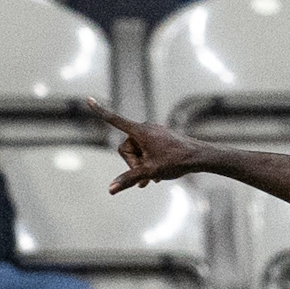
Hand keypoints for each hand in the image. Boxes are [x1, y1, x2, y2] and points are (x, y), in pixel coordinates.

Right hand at [86, 98, 210, 193]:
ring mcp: (154, 132)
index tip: (89, 99)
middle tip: (147, 176)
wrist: (200, 157)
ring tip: (155, 178)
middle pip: (127, 148)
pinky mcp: (161, 138)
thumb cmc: (176, 161)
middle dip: (134, 164)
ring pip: (138, 152)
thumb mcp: (150, 172)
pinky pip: (147, 150)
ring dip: (142, 165)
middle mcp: (145, 128)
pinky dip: (149, 162)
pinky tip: (158, 175)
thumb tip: (111, 189)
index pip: (115, 120)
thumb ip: (128, 179)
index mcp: (140, 131)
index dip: (101, 111)